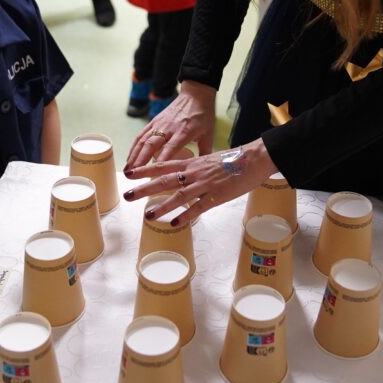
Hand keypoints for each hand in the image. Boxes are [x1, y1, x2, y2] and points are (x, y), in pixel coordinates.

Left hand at [122, 139, 278, 224]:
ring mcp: (205, 184)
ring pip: (179, 196)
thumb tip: (183, 174)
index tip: (129, 173)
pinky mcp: (217, 195)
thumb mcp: (209, 159)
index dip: (145, 169)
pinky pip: (199, 207)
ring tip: (147, 215)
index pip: (163, 165)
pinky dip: (186, 215)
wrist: (255, 159)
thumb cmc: (234, 160)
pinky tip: (175, 223)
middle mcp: (194, 172)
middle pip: (165, 180)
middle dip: (144, 188)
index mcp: (192, 162)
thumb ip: (195, 167)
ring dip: (162, 205)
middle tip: (127, 195)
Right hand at [125, 80, 215, 170]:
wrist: (196, 94)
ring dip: (134, 155)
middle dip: (140, 160)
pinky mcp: (154, 121)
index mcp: (184, 132)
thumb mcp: (209, 135)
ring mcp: (159, 123)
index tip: (153, 174)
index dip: (161, 161)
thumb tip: (203, 171)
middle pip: (151, 145)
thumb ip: (205, 153)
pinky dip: (134, 146)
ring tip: (127, 169)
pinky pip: (142, 134)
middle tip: (133, 174)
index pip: (170, 148)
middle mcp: (169, 128)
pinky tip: (130, 157)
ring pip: (143, 140)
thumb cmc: (203, 115)